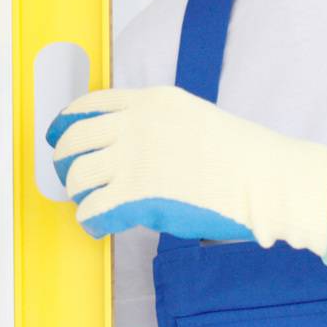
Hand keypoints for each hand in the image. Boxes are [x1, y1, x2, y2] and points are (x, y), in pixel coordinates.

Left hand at [48, 86, 326, 261]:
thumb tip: (131, 150)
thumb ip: (159, 126)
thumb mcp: (196, 118)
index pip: (89, 105)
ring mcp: (133, 160)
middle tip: (71, 176)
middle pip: (73, 140)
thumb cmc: (244, 155)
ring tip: (94, 202)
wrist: (265, 178)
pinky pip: (91, 211)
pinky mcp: (135, 197)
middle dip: (64, 161)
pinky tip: (100, 225)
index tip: (60, 136)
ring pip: (76, 177)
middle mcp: (136, 125)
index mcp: (152, 102)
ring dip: (80, 193)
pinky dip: (91, 221)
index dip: (67, 123)